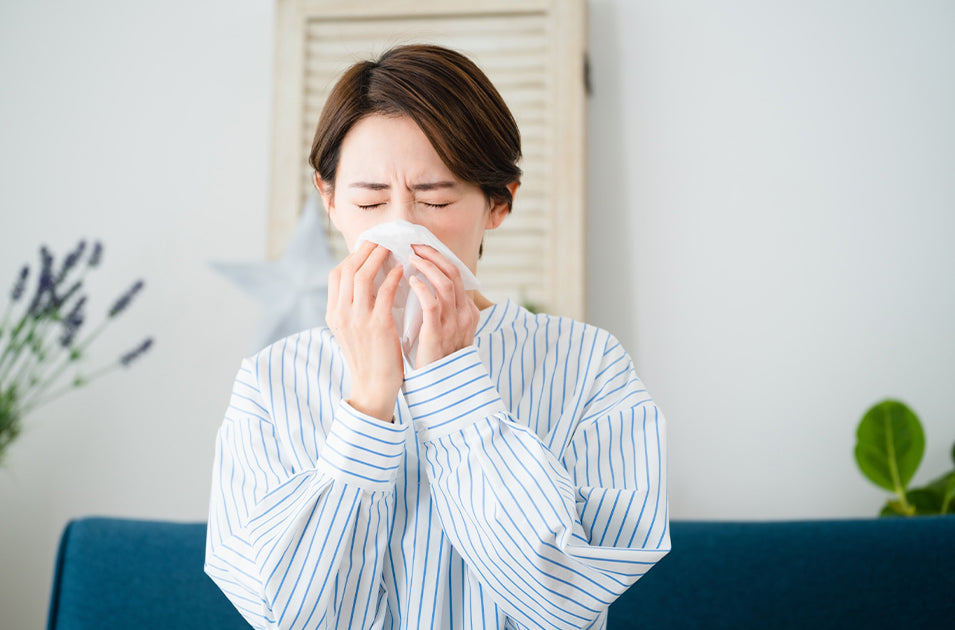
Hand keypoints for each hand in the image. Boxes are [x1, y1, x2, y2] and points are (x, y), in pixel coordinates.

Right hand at [326, 241, 403, 421]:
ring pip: (362, 276)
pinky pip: (385, 292)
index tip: (368, 248)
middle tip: (382, 241)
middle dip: (365, 251)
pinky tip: (402, 271)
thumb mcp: (351, 330)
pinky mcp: (378, 326)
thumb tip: (366, 281)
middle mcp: (341, 314)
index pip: (336, 274)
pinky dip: (393, 277)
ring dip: (378, 258)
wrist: (373, 387)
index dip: (352, 257)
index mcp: (333, 313)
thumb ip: (353, 307)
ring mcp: (358, 319)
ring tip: (392, 249)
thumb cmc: (368, 357)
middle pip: (348, 269)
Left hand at [408, 244, 479, 368]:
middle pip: (454, 273)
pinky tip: (411, 280)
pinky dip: (422, 288)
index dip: (440, 258)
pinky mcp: (437, 333)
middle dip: (434, 255)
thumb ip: (441, 309)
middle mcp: (465, 315)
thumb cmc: (437, 357)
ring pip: (445, 284)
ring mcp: (453, 324)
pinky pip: (432, 303)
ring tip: (410, 257)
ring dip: (427, 266)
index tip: (422, 248)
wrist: (439, 387)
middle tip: (414, 245)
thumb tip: (424, 285)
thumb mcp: (445, 329)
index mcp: (468, 312)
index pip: (457, 275)